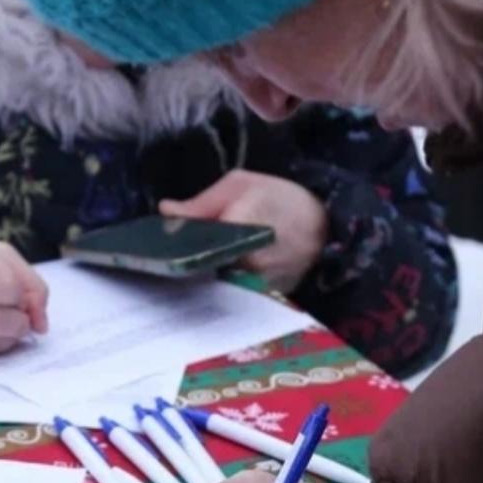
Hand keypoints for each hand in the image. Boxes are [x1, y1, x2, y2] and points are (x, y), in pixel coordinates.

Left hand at [159, 170, 327, 292]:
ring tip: (188, 265)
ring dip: (200, 276)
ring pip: (215, 284)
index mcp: (241, 225)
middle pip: (201, 268)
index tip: (158, 246)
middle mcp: (249, 260)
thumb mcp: (241, 184)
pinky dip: (220, 287)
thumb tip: (165, 211)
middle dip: (184, 262)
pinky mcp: (265, 299)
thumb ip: (201, 202)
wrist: (325, 226)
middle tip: (167, 256)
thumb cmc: (281, 198)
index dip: (174, 245)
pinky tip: (212, 277)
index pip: (194, 243)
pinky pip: (233, 294)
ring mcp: (259, 283)